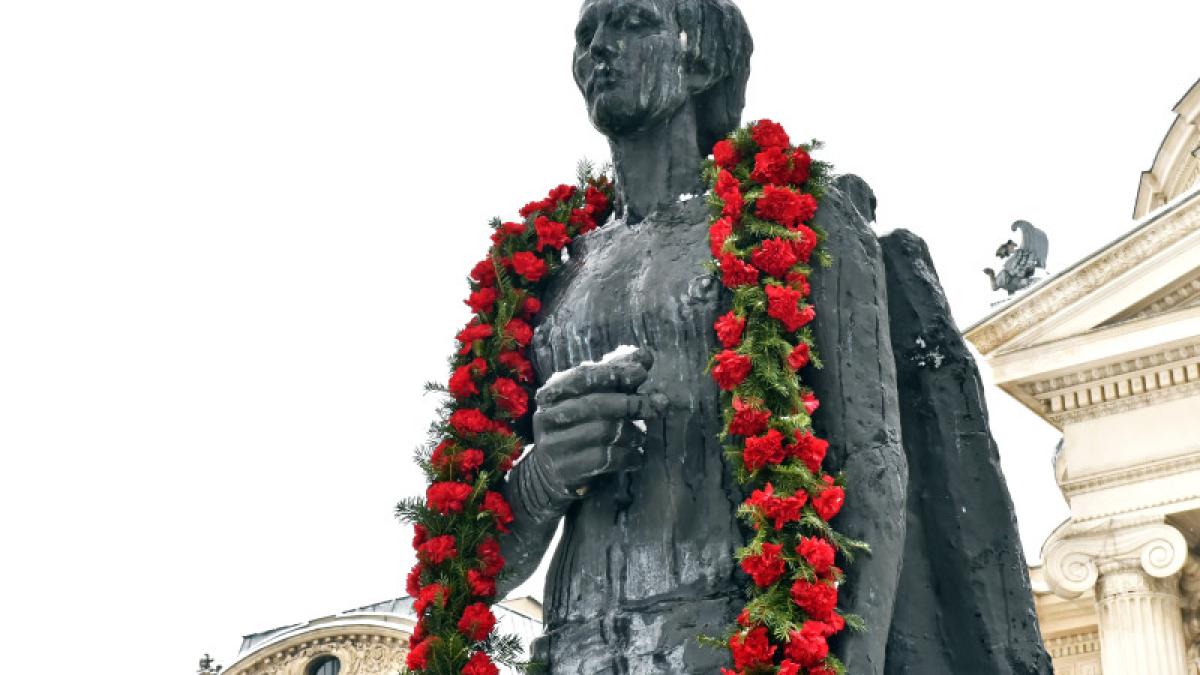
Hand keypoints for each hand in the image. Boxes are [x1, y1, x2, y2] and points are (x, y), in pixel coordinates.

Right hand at [530, 348, 665, 495]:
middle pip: (595, 404)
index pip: (582, 376)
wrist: (553, 472)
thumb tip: (645, 356)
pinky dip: (627, 456)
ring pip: (602, 431)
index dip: (613, 372)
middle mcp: (546, 417)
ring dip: (631, 433)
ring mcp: (552, 446)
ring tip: (642, 436)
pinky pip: (603, 459)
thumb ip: (617, 376)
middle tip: (659, 405)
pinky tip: (637, 457)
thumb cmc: (580, 427)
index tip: (642, 372)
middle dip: (632, 403)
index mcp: (551, 394)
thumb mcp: (595, 398)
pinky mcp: (564, 471)